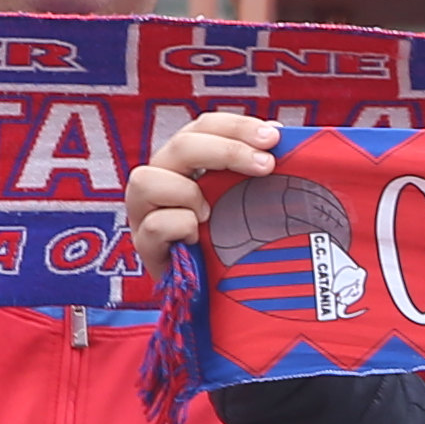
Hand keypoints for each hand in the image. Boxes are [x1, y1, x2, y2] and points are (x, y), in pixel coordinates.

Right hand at [125, 111, 282, 276]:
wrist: (214, 298)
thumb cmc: (228, 243)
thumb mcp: (244, 201)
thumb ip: (254, 169)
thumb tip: (281, 135)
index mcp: (184, 162)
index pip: (202, 126)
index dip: (236, 126)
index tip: (274, 137)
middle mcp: (160, 179)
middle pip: (180, 144)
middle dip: (226, 150)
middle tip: (266, 165)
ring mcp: (144, 212)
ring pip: (147, 179)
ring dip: (188, 193)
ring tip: (211, 214)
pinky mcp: (143, 245)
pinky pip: (155, 225)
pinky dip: (182, 227)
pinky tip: (198, 240)